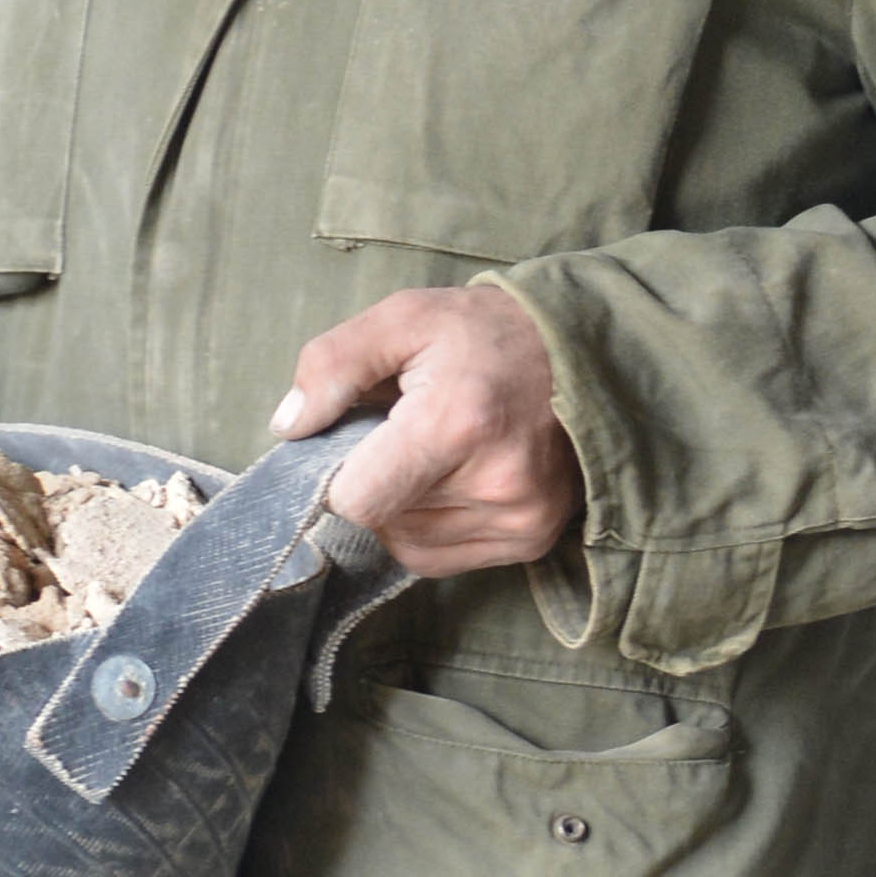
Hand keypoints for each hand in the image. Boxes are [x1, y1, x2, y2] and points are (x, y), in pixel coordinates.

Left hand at [272, 279, 581, 579]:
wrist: (585, 350)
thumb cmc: (484, 332)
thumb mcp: (403, 318)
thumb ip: (332, 366)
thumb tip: (289, 428)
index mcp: (455, 425)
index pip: (357, 501)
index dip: (339, 472)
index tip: (359, 437)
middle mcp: (495, 484)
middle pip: (382, 521)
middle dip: (378, 479)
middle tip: (408, 431)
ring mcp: (519, 519)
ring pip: (409, 544)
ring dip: (405, 505)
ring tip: (440, 450)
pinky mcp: (532, 539)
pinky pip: (443, 558)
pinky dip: (433, 525)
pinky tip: (457, 479)